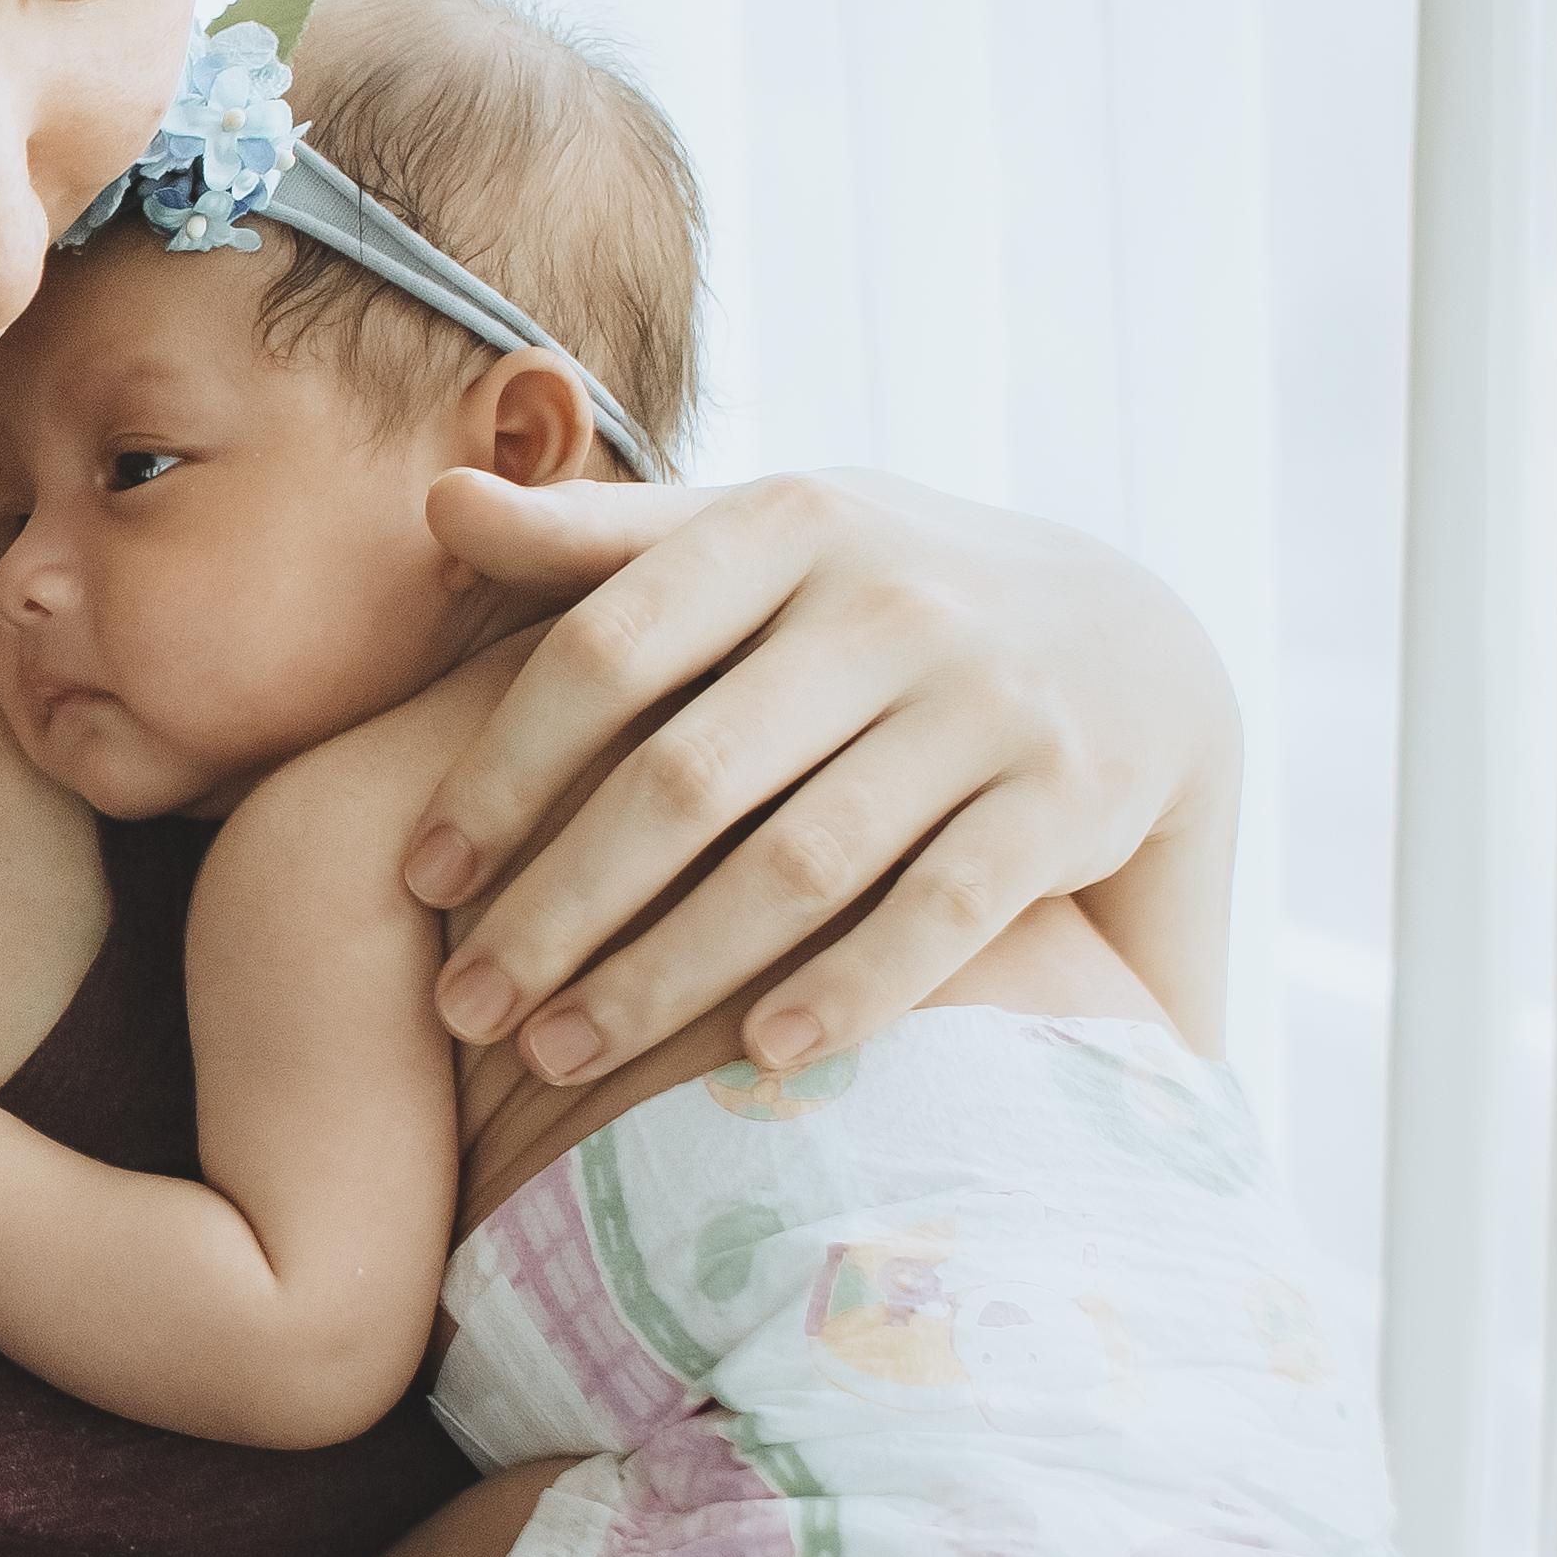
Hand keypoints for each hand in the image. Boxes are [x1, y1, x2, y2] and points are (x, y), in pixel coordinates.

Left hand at [408, 468, 1235, 1083]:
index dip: (501, 772)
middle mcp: (888, 601)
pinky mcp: (1068, 797)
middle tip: (462, 1006)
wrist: (1134, 637)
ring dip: (667, 973)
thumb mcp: (756, 541)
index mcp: (784, 525)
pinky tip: (757, 1058)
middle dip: (558, 905)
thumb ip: (601, 542)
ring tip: (560, 1054)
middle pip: (683, 777)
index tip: (421, 880)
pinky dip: (849, 989)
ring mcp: (986, 700)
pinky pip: (942, 910)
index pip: (604, 651)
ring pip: (797, 860)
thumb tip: (440, 499)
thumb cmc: (877, 598)